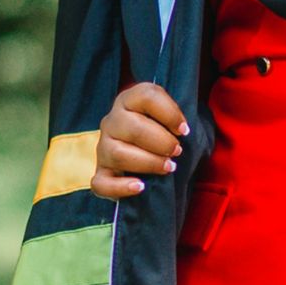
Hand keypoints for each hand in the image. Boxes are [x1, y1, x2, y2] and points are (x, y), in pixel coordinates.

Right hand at [89, 82, 186, 200]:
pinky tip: (140, 187)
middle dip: (162, 142)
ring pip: (118, 154)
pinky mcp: (101, 172)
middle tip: (177, 151)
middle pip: (133, 128)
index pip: (147, 96)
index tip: (184, 130)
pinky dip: (120, 187)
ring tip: (168, 167)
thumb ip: (176, 116)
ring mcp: (103, 147)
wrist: (145, 148)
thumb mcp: (169, 115)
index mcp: (129, 100)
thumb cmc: (161, 130)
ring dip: (148, 163)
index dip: (170, 113)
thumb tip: (182, 130)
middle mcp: (112, 121)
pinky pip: (101, 183)